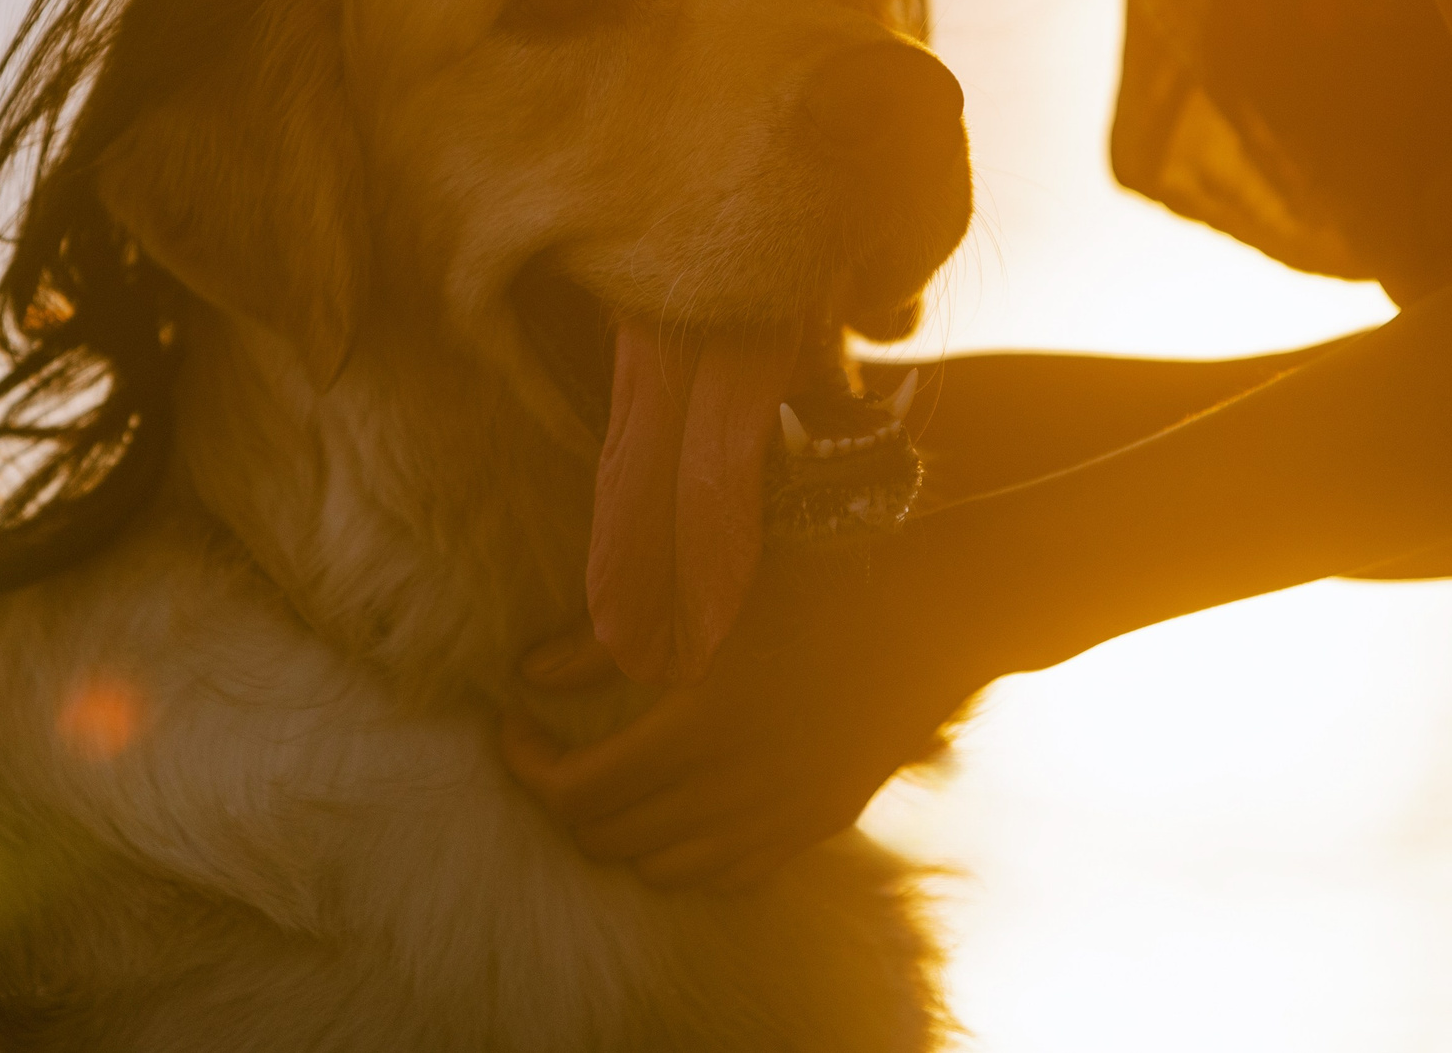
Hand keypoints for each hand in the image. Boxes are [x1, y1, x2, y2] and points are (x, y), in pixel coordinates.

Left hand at [500, 538, 981, 892]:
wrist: (937, 608)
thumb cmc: (816, 579)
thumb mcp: (702, 594)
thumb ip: (607, 638)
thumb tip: (529, 673)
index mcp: (697, 733)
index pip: (577, 792)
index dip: (529, 764)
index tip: (514, 724)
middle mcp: (736, 793)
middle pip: (611, 838)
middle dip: (566, 798)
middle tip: (557, 748)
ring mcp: (782, 817)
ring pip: (667, 869)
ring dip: (624, 831)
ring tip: (617, 775)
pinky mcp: (821, 821)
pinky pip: (733, 872)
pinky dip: (691, 853)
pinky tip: (687, 803)